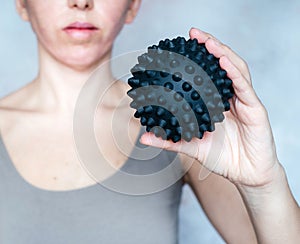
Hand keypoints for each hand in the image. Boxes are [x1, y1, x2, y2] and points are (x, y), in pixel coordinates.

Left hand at [140, 27, 280, 186]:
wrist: (246, 175)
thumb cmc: (223, 159)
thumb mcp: (191, 147)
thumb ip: (169, 141)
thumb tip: (143, 137)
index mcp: (217, 103)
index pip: (208, 75)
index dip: (196, 59)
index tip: (178, 48)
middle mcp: (231, 97)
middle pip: (222, 65)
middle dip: (210, 46)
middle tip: (193, 34)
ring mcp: (244, 100)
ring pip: (235, 69)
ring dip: (222, 52)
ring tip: (207, 41)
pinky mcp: (255, 108)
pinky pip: (244, 86)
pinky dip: (234, 72)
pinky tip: (222, 61)